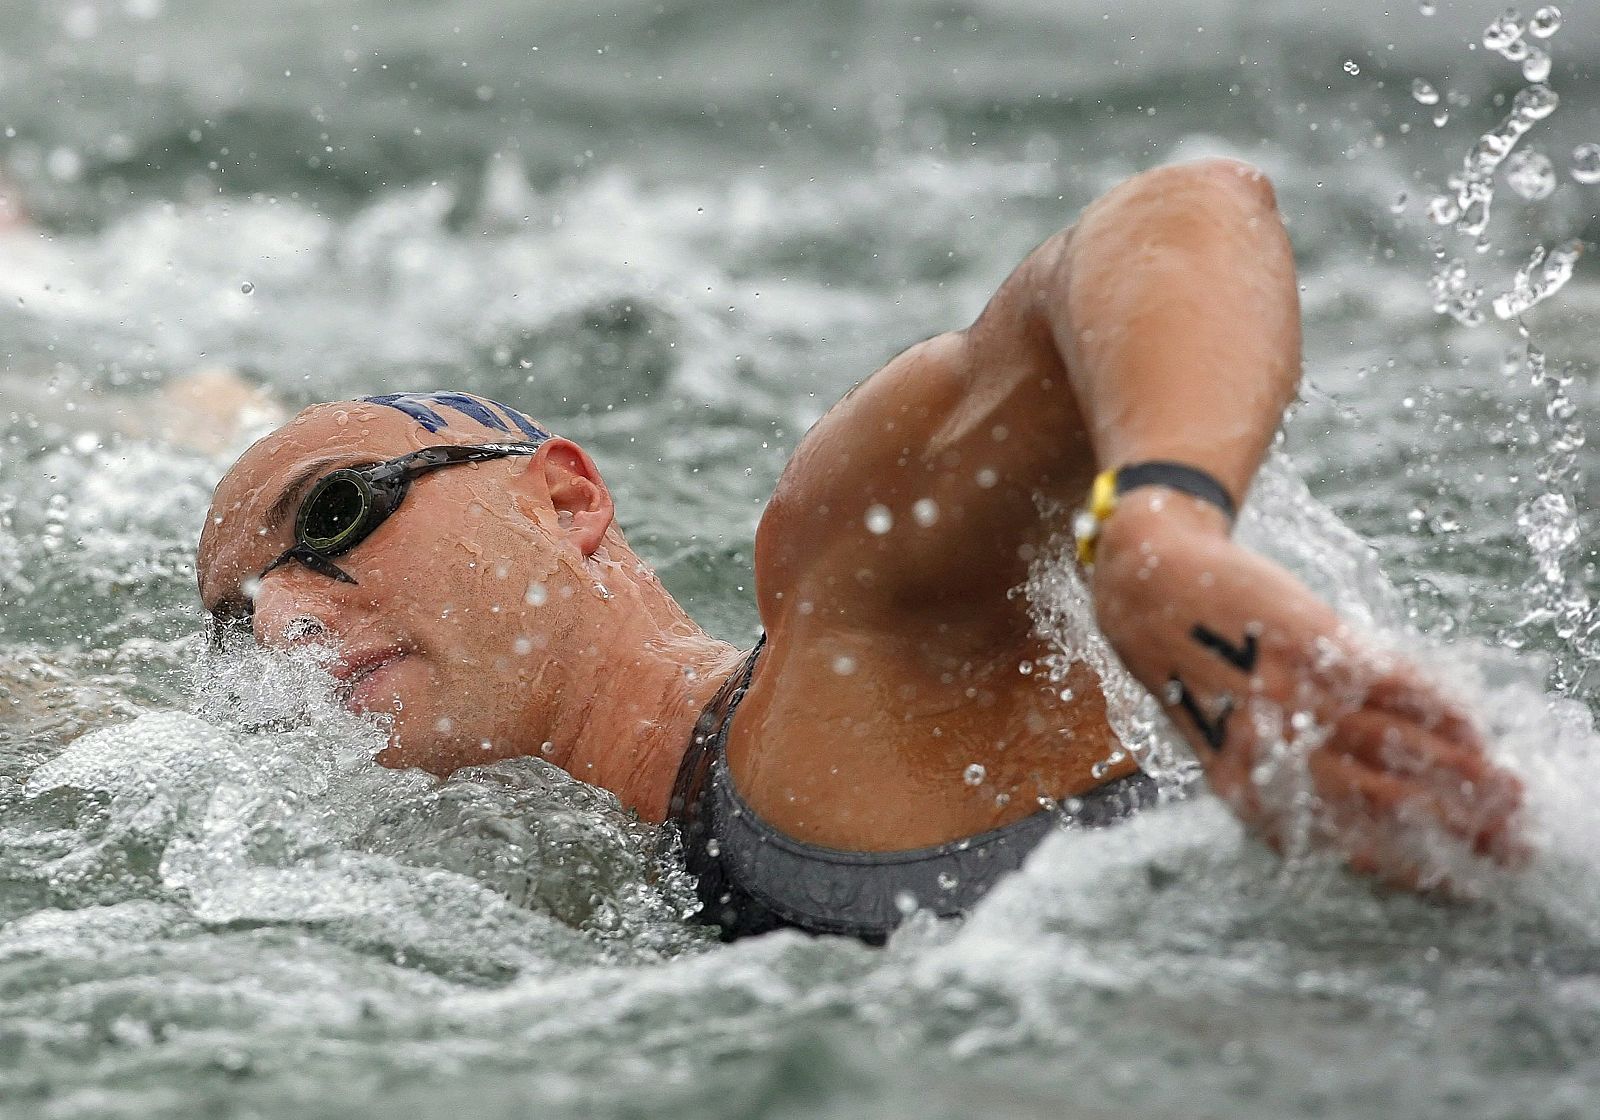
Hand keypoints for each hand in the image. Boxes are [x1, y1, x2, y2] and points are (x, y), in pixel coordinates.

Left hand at [1090, 493, 1524, 891]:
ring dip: (1463, 774)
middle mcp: (1268, 748)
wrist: (1153, 591)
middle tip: (1509, 844)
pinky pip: (1388, 683)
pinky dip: (1435, 708)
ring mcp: (1291, 693)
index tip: (1460, 882)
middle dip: (1453, 829)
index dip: (1407, 866)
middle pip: (1381, 799)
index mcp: (1244, 789)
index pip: (1337, 843)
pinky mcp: (1307, 640)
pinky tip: (1468, 730)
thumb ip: (1291, 777)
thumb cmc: (1200, 674)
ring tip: (1509, 795)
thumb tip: (1381, 811)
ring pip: (1396, 746)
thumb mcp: (1228, 740)